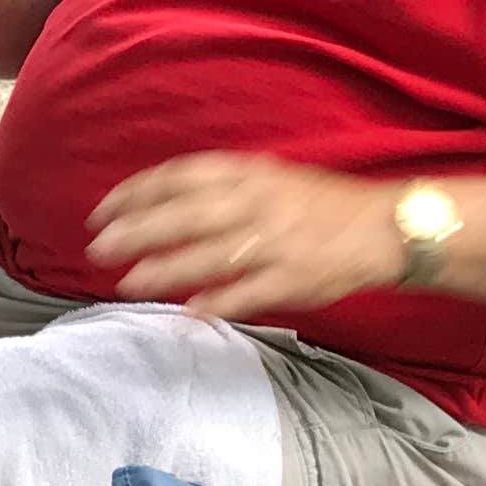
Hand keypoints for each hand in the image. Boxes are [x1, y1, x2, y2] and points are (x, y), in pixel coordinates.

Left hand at [87, 155, 410, 321]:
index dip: (136, 193)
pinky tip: (187, 312)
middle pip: (185, 214)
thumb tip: (162, 201)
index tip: (103, 210)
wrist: (387, 227)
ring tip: (128, 282)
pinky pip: (249, 291)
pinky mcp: (295, 278)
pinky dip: (217, 302)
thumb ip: (221, 186)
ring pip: (210, 255)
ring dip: (164, 270)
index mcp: (251, 174)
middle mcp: (258, 204)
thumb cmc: (322, 204)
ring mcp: (277, 242)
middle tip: (98, 247)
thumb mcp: (271, 177)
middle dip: (136, 230)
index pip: (180, 177)